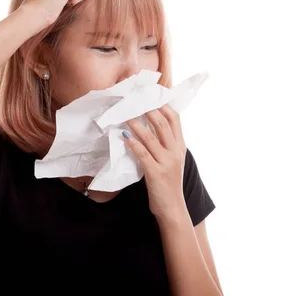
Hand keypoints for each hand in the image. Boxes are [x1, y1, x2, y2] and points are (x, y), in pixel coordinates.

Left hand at [123, 103, 187, 220]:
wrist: (173, 209)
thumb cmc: (168, 183)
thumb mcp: (172, 160)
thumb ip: (165, 144)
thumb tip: (149, 125)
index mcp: (181, 146)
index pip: (175, 119)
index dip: (162, 105)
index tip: (149, 95)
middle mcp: (176, 152)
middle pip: (163, 123)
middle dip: (147, 109)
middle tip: (133, 100)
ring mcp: (166, 162)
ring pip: (150, 136)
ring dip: (136, 123)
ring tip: (124, 114)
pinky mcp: (156, 173)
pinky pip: (142, 153)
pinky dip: (132, 143)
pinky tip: (123, 136)